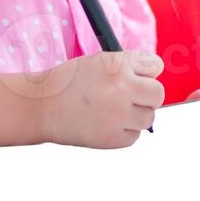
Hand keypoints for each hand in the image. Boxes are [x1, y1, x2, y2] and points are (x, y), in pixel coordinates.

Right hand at [38, 49, 164, 148]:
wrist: (41, 107)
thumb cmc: (70, 82)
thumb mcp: (98, 62)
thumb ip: (128, 66)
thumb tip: (156, 75)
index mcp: (117, 65)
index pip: (155, 65)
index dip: (146, 71)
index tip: (137, 75)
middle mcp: (122, 88)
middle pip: (158, 94)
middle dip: (147, 95)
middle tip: (130, 96)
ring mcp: (118, 116)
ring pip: (148, 117)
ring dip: (136, 115)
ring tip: (112, 110)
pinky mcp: (113, 139)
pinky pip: (133, 136)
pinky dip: (124, 131)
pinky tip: (105, 123)